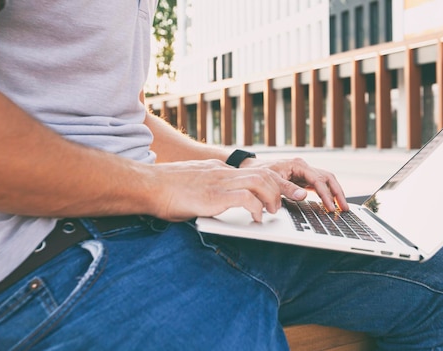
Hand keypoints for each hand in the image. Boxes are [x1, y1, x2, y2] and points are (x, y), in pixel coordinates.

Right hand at [150, 159, 283, 222]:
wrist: (146, 185)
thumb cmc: (164, 190)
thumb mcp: (193, 184)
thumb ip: (209, 188)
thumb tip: (216, 201)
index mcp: (219, 170)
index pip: (255, 170)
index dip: (275, 180)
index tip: (286, 191)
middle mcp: (222, 173)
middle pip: (264, 173)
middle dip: (284, 186)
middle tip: (296, 199)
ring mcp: (218, 183)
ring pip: (259, 182)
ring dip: (272, 197)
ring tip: (273, 211)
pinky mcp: (213, 197)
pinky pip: (244, 198)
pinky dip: (255, 208)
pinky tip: (256, 219)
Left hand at [239, 157, 348, 211]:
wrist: (251, 169)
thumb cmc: (260, 173)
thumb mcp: (272, 180)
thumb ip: (288, 188)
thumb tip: (304, 196)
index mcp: (298, 165)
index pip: (318, 180)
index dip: (326, 195)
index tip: (330, 207)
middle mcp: (304, 167)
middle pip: (328, 178)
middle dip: (337, 193)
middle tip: (344, 208)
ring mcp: (304, 172)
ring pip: (326, 181)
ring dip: (335, 193)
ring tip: (341, 207)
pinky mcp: (303, 178)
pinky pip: (319, 185)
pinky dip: (326, 194)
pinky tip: (330, 203)